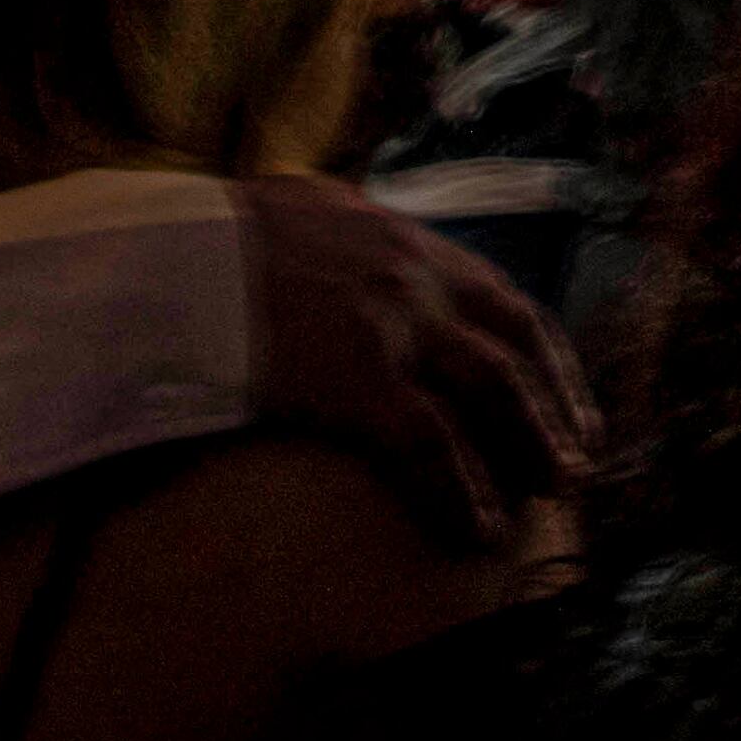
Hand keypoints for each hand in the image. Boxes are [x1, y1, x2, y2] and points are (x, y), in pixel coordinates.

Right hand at [239, 179, 593, 548]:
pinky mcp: (354, 377)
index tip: (567, 401)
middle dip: (555, 408)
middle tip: (576, 460)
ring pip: (494, 390)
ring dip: (532, 445)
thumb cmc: (218, 239)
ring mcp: (395, 327)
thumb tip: (361, 243)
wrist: (165, 254)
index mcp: (410, 248)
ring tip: (551, 492)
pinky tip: (474, 528)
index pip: (508, 305)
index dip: (548, 359)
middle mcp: (421, 281)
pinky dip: (460, 488)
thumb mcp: (307, 212)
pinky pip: (429, 443)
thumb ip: (353, 234)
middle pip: (516, 349)